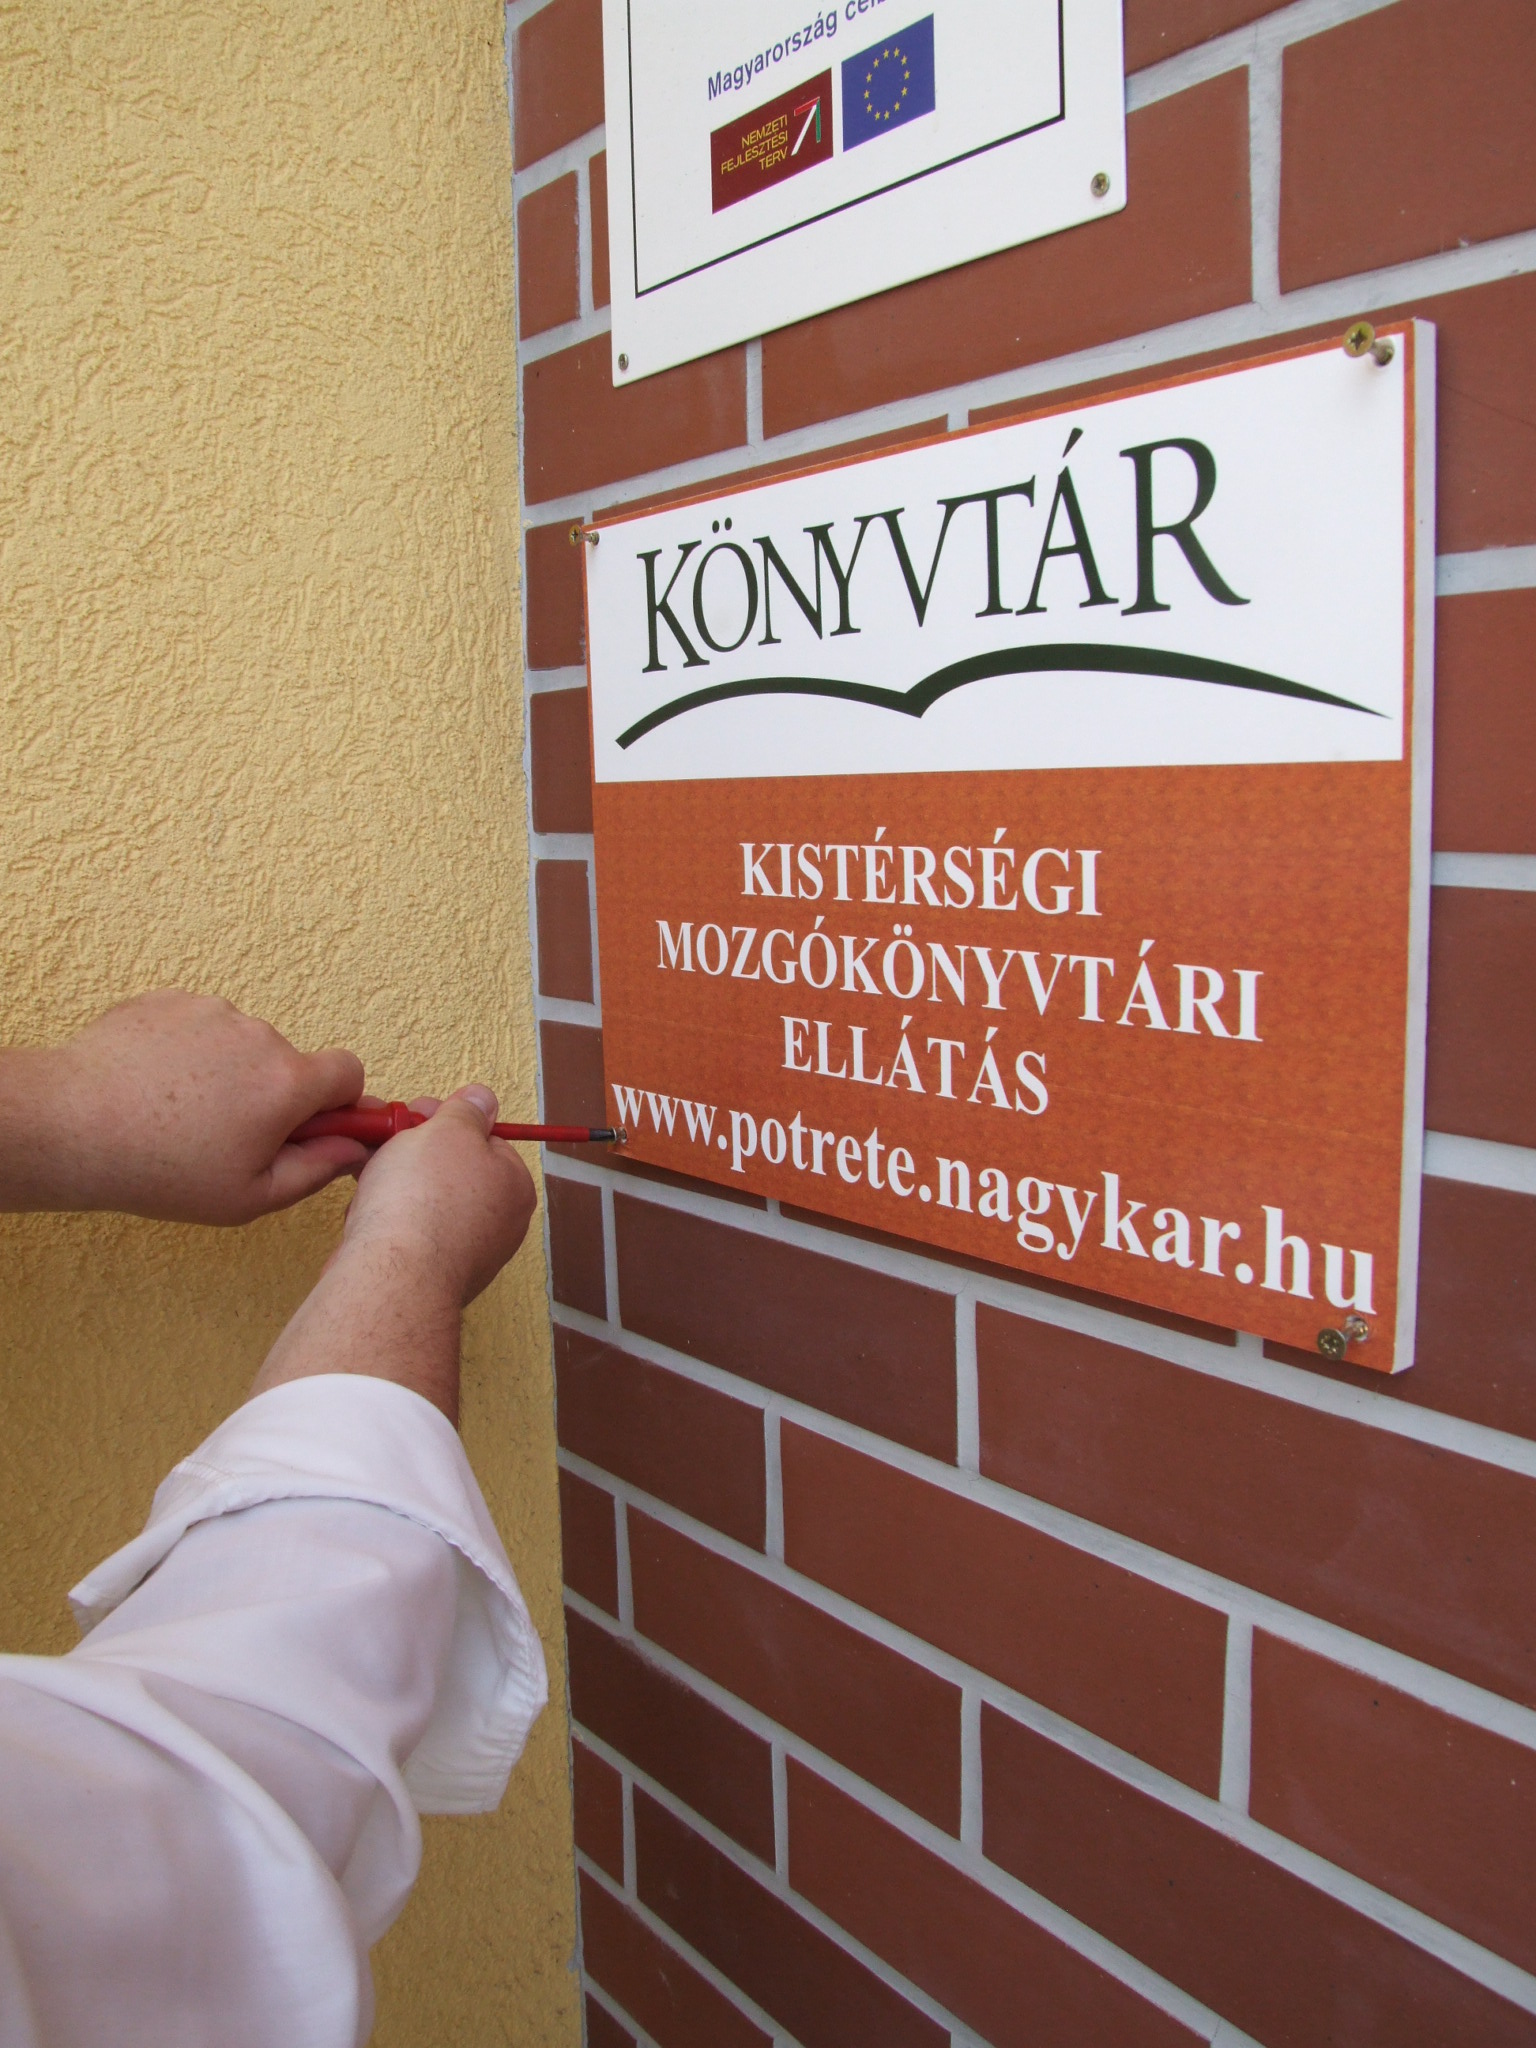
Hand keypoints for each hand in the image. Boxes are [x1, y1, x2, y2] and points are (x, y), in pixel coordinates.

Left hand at [0, 991, 369, 1222]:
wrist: (73, 1125)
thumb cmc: (159, 1169)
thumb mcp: (250, 1196)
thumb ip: (317, 1170)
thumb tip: (352, 1148)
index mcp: (286, 1083)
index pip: (349, 1072)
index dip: (339, 1101)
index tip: (315, 1125)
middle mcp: (258, 1035)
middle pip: (288, 1063)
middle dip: (270, 1094)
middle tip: (227, 1136)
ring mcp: (211, 1012)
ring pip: (240, 1044)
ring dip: (226, 1072)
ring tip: (179, 1113)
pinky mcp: (170, 1000)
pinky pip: (197, 1027)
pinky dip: (186, 1053)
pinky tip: (155, 1087)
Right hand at [250, 1087, 537, 1421]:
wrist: (391, 1275)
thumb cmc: (424, 1198)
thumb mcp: (450, 1129)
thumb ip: (468, 1110)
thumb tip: (484, 1099)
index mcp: (515, 1186)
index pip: (484, 1140)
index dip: (445, 1121)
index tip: (414, 1115)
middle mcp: (500, 1225)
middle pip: (453, 1172)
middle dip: (414, 1155)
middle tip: (386, 1146)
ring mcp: (466, 1255)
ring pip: (425, 1204)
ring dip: (394, 1188)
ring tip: (372, 1186)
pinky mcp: (430, 1277)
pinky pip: (407, 1237)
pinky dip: (387, 1223)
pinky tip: (367, 1222)